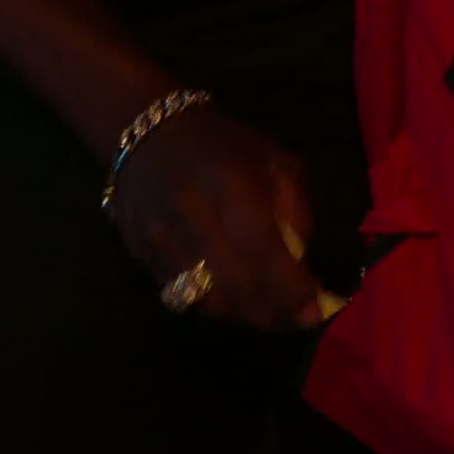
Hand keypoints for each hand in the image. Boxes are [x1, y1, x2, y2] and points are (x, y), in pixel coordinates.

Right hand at [106, 105, 323, 331]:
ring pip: (207, 302)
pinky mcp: (139, 253)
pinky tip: (232, 296)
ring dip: (243, 316)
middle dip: (272, 314)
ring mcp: (159, 237)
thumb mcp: (275, 160)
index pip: (264, 252)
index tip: (313, 312)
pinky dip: (212, 305)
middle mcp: (190, 213)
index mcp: (230, 183)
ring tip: (265, 311)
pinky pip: (181, 297)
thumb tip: (303, 266)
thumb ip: (295, 210)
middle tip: (293, 320)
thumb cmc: (224, 146)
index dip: (291, 291)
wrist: (149, 133)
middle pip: (236, 288)